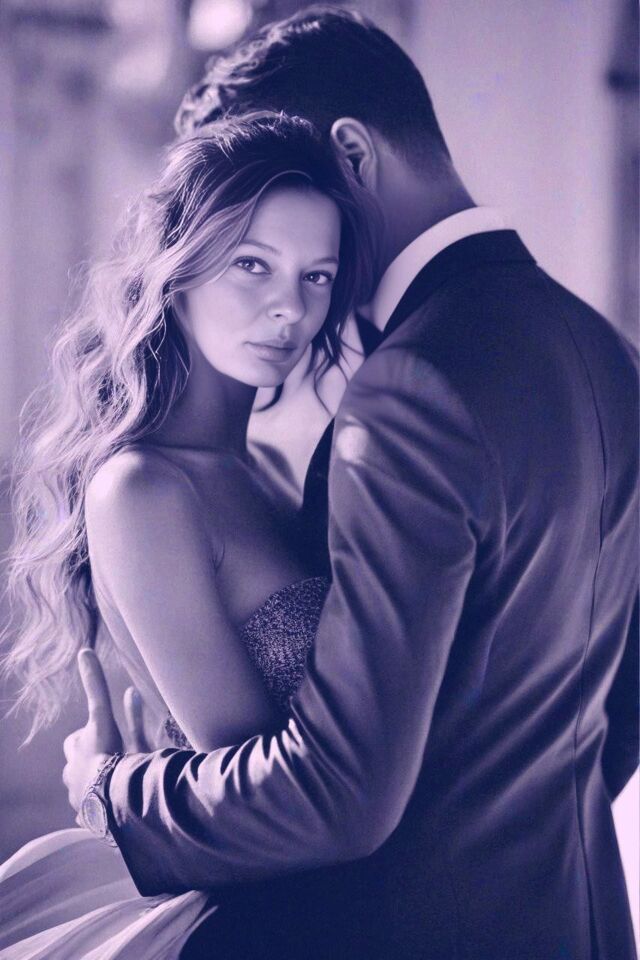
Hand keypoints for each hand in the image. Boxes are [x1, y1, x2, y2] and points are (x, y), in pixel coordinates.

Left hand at [63, 648, 122, 813]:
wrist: (114, 800)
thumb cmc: (106, 756)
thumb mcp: (102, 717)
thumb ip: (95, 686)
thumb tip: (83, 650)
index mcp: (77, 753)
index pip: (75, 740)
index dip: (85, 734)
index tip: (99, 728)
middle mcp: (75, 777)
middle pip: (78, 765)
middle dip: (89, 757)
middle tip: (108, 752)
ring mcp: (83, 801)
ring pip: (86, 789)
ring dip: (96, 782)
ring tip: (114, 781)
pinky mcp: (92, 820)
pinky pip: (93, 815)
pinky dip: (101, 810)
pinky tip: (111, 810)